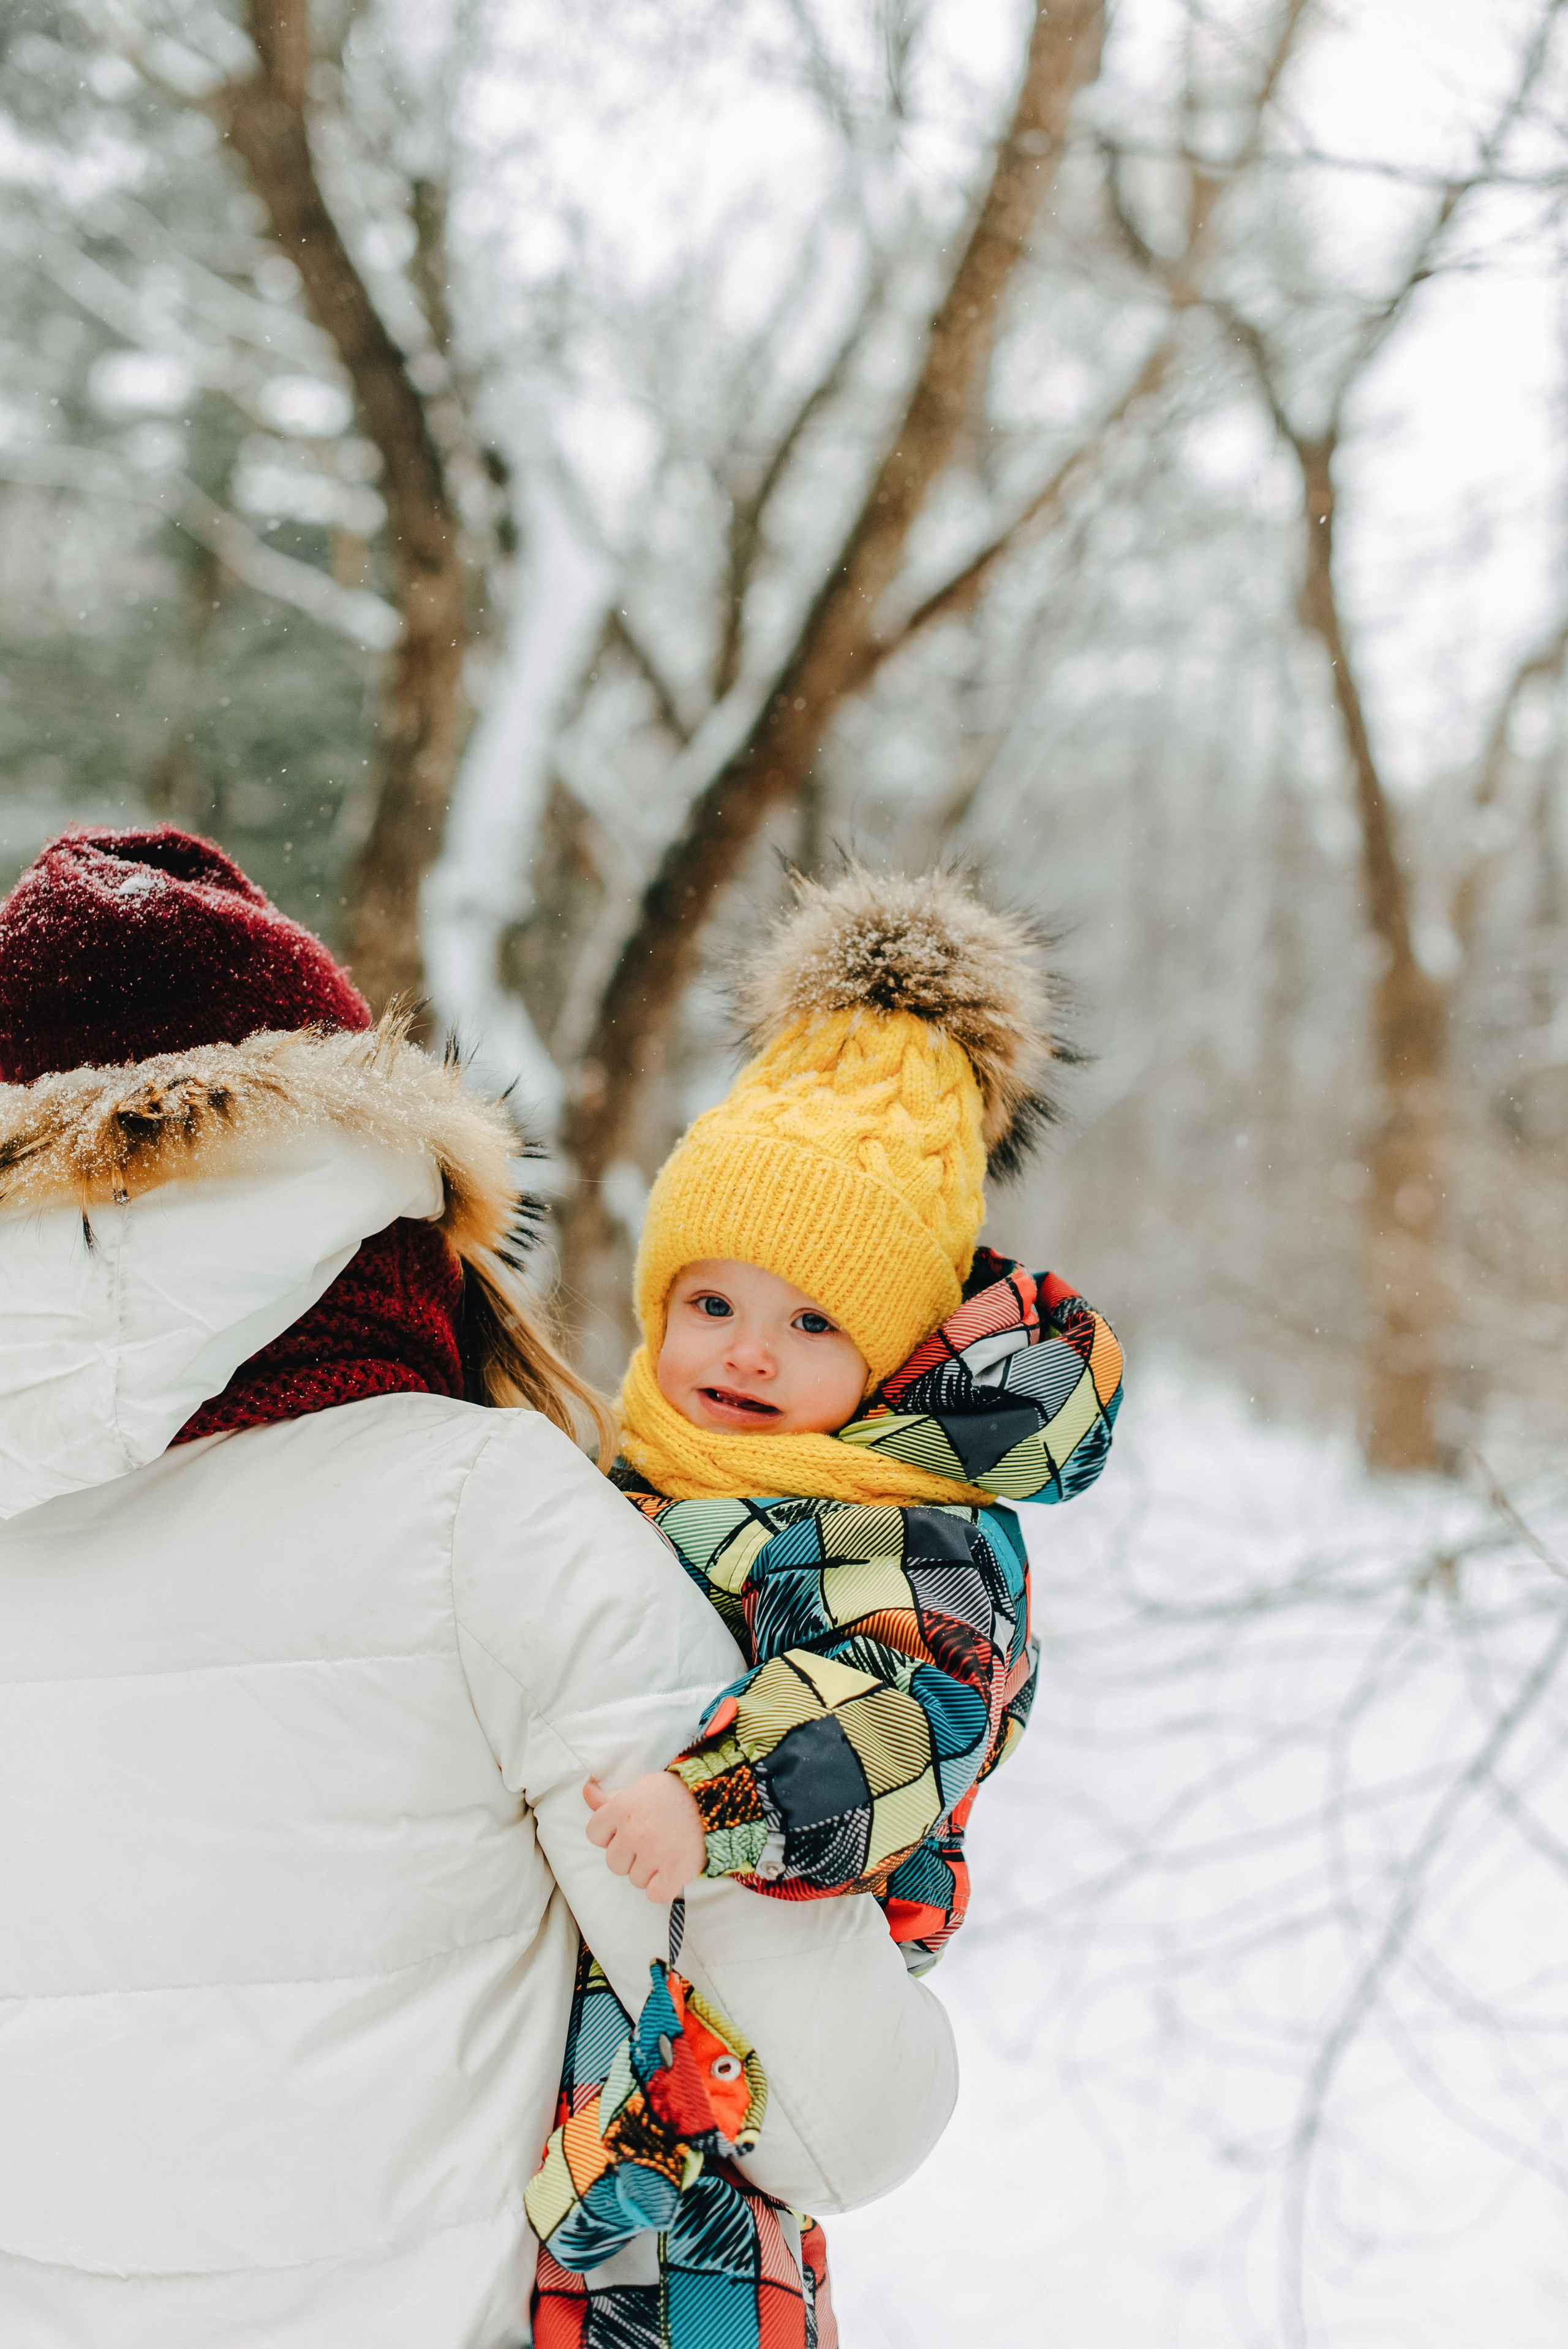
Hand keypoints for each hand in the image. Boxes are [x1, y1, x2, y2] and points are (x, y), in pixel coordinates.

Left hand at [584, 1771, 705, 1902]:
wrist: (716, 1796)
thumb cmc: (676, 1792)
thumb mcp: (640, 1788)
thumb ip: (610, 1797)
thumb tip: (587, 1792)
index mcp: (622, 1808)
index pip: (595, 1834)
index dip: (611, 1835)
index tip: (628, 1830)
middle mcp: (634, 1831)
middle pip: (614, 1862)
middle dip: (630, 1856)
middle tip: (653, 1841)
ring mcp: (653, 1853)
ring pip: (635, 1879)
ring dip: (649, 1871)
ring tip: (667, 1851)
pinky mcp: (674, 1871)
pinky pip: (655, 1894)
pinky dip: (664, 1887)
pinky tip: (673, 1870)